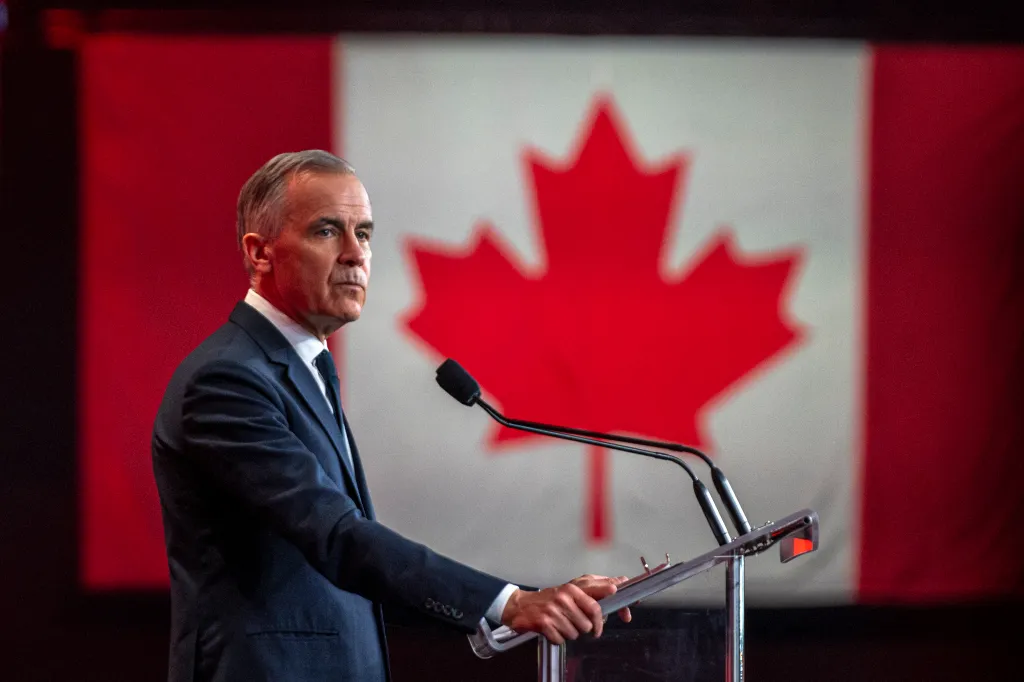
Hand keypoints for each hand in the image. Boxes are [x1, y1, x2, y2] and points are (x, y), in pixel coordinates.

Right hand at [500, 574, 627, 644]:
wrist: (521, 605)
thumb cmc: (550, 598)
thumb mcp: (571, 589)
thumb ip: (594, 589)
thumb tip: (618, 584)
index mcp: (573, 588)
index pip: (596, 602)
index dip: (609, 613)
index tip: (625, 614)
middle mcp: (564, 597)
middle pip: (588, 624)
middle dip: (586, 628)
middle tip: (581, 625)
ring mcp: (553, 610)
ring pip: (576, 633)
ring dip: (570, 632)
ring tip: (562, 623)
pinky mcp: (544, 623)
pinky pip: (561, 639)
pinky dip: (558, 638)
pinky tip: (553, 628)